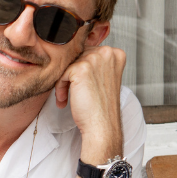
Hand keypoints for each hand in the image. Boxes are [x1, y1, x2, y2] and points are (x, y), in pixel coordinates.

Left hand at [54, 45, 124, 161]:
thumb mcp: (104, 78)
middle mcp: (107, 53)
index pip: (88, 51)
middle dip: (71, 74)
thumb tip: (75, 54)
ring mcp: (95, 59)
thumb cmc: (102, 106)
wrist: (102, 126)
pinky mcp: (81, 69)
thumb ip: (95, 63)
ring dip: (64, 81)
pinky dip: (60, 86)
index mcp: (116, 54)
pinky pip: (62, 72)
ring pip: (68, 64)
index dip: (80, 69)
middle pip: (77, 56)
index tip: (81, 84)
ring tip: (66, 97)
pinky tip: (64, 99)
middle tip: (71, 92)